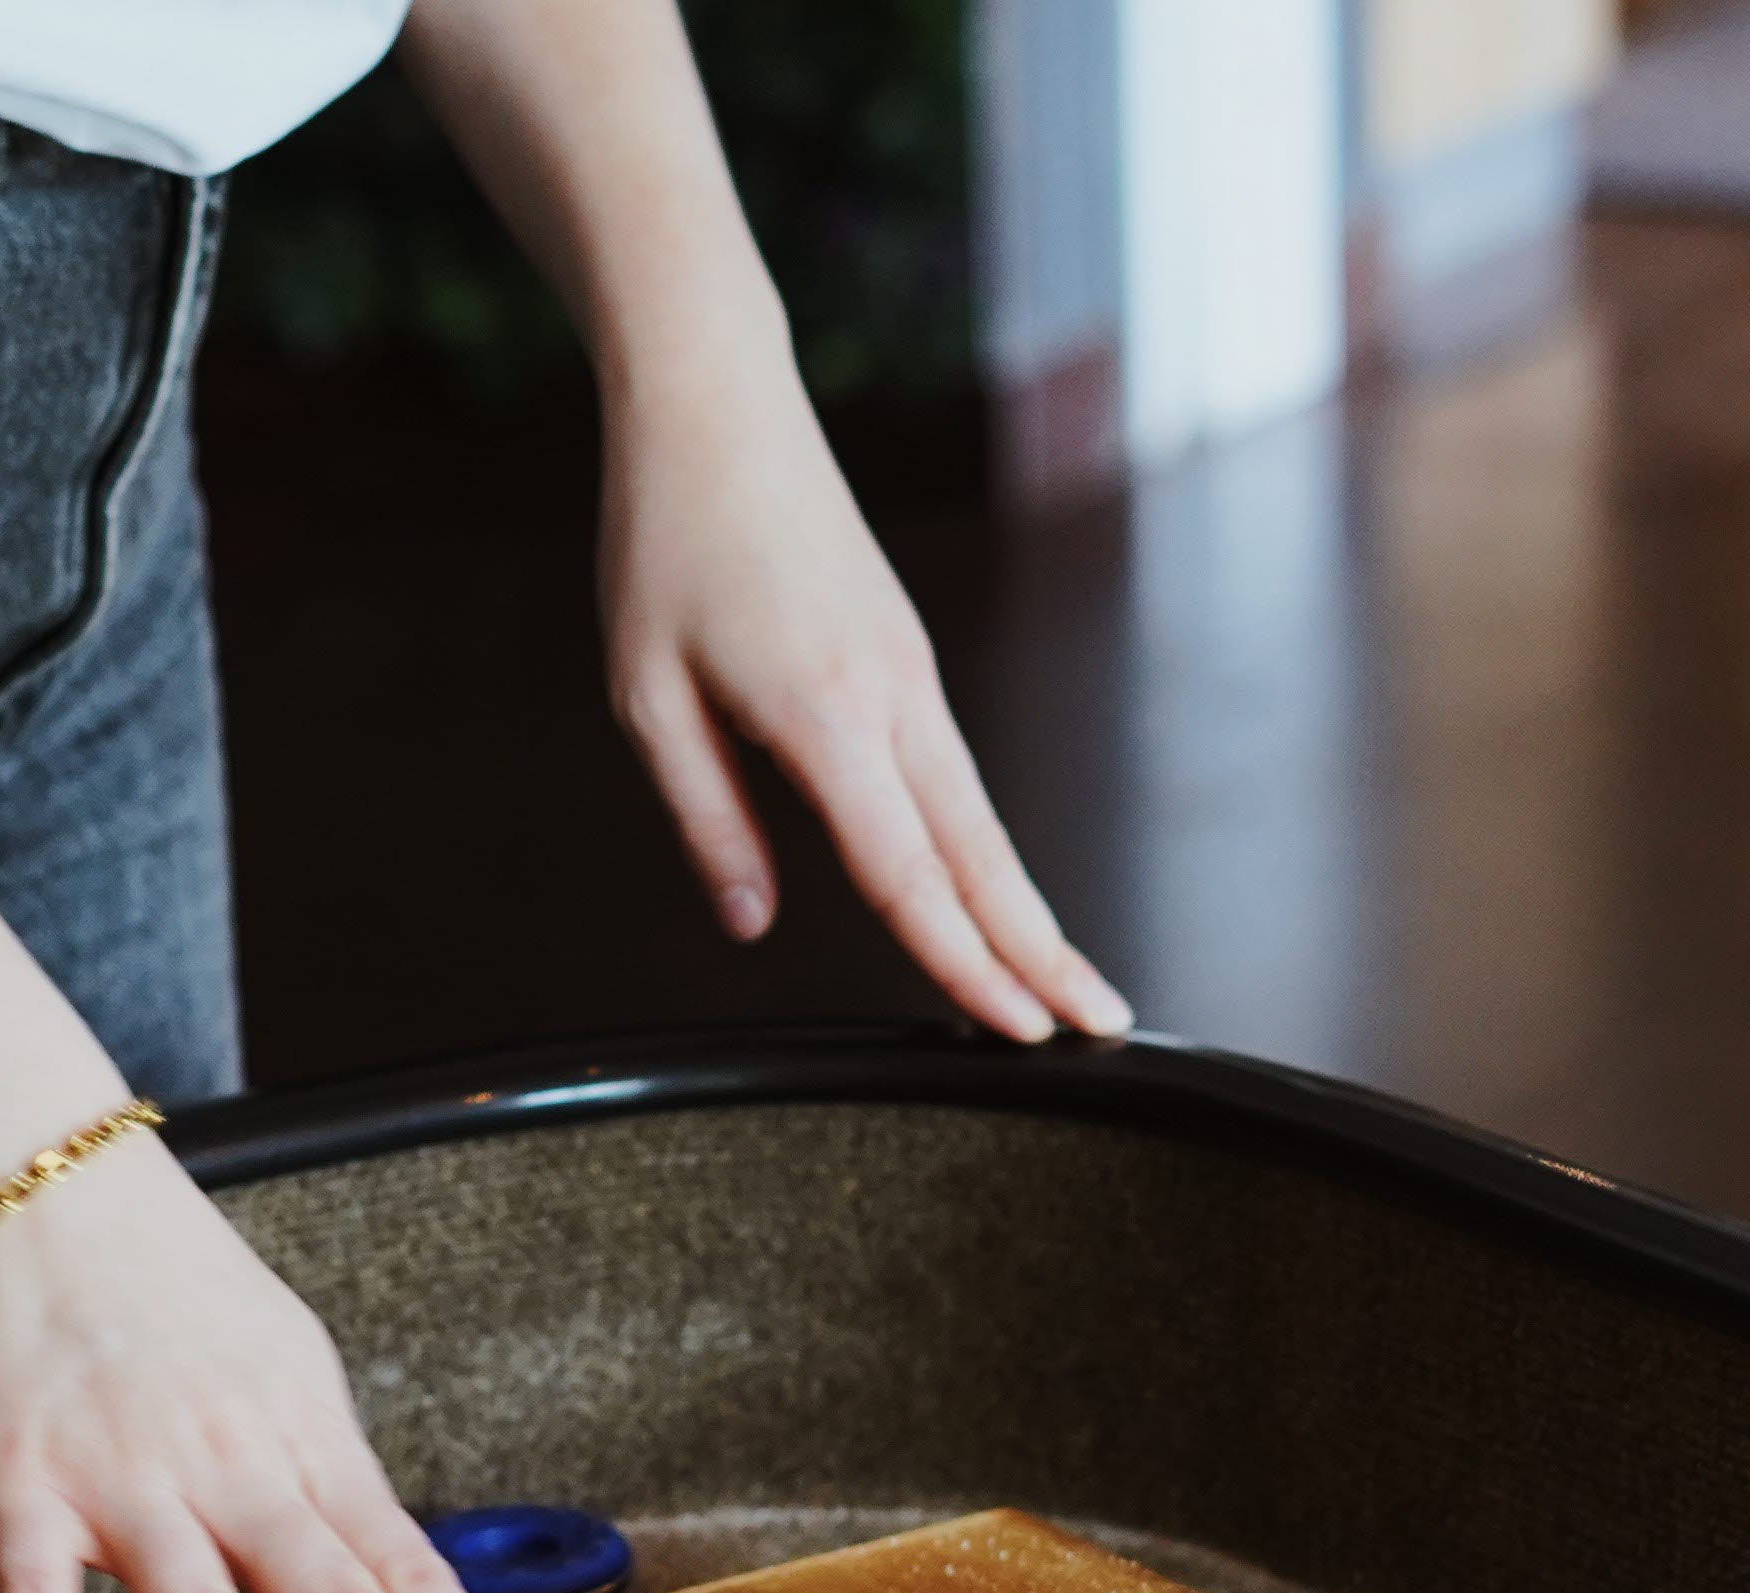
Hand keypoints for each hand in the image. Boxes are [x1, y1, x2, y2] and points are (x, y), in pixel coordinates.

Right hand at [0, 1139, 537, 1592]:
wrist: (40, 1181)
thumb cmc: (166, 1275)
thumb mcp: (288, 1356)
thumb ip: (326, 1467)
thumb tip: (386, 1567)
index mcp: (303, 1434)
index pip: (400, 1562)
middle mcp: (227, 1463)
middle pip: (326, 1591)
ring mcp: (121, 1480)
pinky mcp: (19, 1489)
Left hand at [601, 368, 1132, 1042]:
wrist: (718, 405)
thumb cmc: (668, 540)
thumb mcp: (645, 694)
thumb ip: (705, 816)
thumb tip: (751, 921)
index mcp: (827, 715)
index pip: (906, 872)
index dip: (963, 962)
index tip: (1019, 1031)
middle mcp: (894, 698)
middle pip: (982, 855)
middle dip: (1043, 952)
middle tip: (1104, 1030)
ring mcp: (912, 676)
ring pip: (980, 820)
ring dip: (1025, 909)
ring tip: (1068, 985)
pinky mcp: (906, 660)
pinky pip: (954, 778)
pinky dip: (985, 851)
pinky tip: (992, 900)